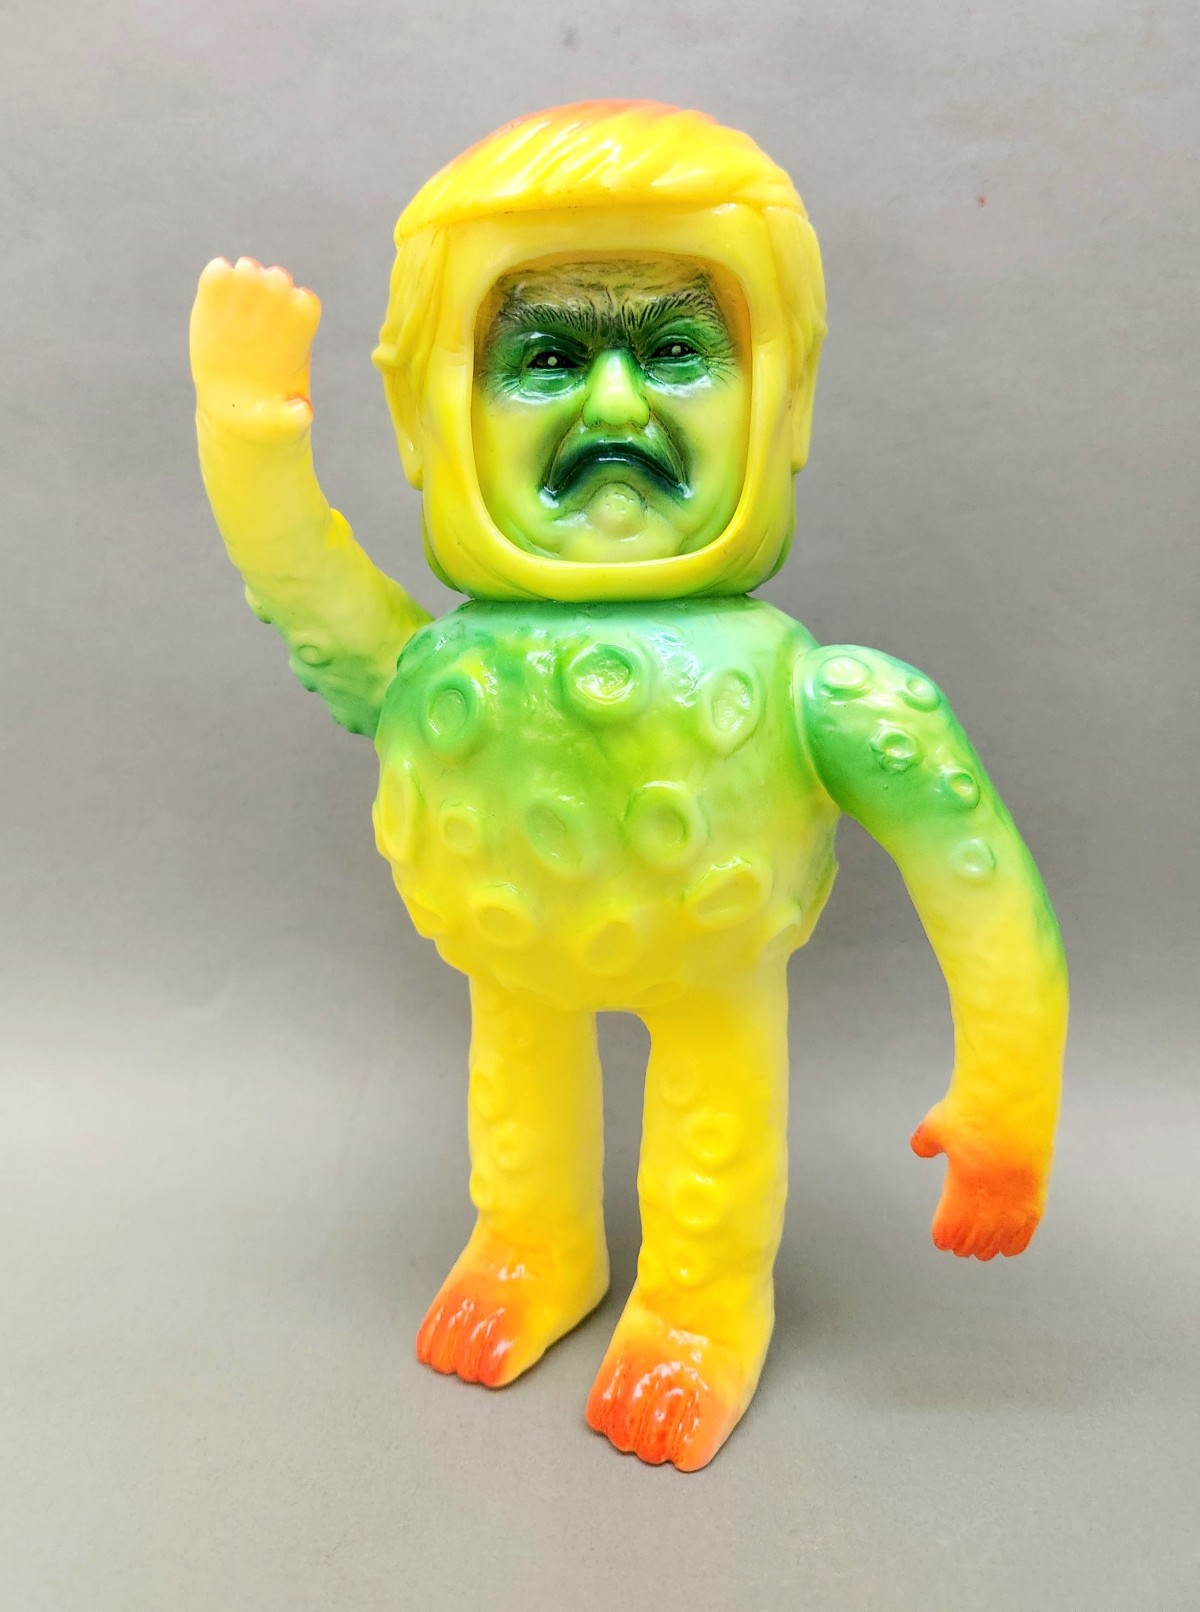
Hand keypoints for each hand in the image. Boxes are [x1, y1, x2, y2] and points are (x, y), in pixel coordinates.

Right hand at [189, 256, 320, 437]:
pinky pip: (217, 275)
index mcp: (299, 337)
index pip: (304, 304)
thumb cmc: (265, 418)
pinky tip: (211, 301)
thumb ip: (292, 419)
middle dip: (268, 288)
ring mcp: (245, 306)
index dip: (294, 306)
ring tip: (231, 316)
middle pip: (278, 279)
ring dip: (241, 280)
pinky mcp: (214, 306)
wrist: (235, 412)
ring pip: (249, 271)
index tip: (279, 330)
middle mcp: (275, 315)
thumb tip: (303, 411)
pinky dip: (215, 276)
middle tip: (252, 318)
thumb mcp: (280, 425)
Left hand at [910, 1104, 1047, 1259]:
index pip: (951, 1226)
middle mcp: (991, 1195)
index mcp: (962, 1183)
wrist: (1014, 1097)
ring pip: (1002, 1235)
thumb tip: (920, 1148)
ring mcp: (1016, 1194)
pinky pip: (1029, 1226)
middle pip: (977, 1235)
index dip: (945, 1235)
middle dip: (966, 1244)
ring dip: (990, 1245)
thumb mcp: (938, 1123)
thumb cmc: (974, 1107)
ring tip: (982, 1251)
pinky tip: (1009, 1248)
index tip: (941, 1240)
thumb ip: (926, 1141)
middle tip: (960, 1248)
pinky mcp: (1037, 1189)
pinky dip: (1018, 1240)